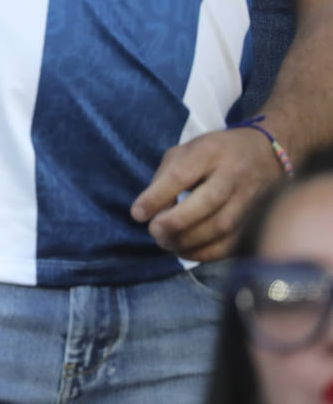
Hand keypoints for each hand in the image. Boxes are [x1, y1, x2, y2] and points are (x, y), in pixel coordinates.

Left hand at [131, 127, 286, 260]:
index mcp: (211, 151)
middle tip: (155, 232)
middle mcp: (235, 173)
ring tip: (167, 243)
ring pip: (222, 226)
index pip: (182, 174)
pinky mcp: (260, 219)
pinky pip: (234, 242)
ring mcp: (252, 197)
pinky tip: (187, 251)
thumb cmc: (215, 153)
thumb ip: (166, 176)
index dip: (157, 196)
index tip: (137, 215)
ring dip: (189, 241)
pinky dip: (207, 253)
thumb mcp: (187, 151)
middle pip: (208, 201)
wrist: (266, 153)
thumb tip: (149, 210)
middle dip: (176, 222)